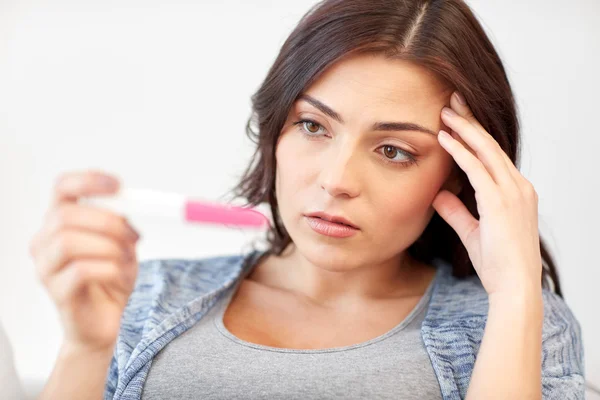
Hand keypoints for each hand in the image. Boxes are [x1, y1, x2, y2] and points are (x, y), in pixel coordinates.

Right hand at [29, 170, 139, 351]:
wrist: (107, 323)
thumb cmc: (112, 279)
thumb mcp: (123, 243)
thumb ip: (122, 221)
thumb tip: (134, 203)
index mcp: (61, 222)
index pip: (62, 188)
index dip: (88, 181)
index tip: (118, 185)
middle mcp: (45, 242)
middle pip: (65, 215)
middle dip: (106, 222)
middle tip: (133, 235)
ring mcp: (47, 268)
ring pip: (68, 242)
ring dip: (109, 248)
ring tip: (127, 261)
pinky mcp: (57, 293)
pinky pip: (81, 271)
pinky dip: (110, 270)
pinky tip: (121, 278)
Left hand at [432, 91, 541, 297]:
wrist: (514, 287)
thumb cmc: (498, 265)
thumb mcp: (472, 232)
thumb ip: (456, 211)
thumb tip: (438, 194)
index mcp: (516, 193)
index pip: (493, 156)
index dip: (474, 135)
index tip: (457, 119)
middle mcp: (518, 187)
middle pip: (491, 144)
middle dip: (471, 120)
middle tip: (452, 100)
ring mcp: (512, 192)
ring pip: (486, 149)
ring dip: (464, 128)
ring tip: (445, 110)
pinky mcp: (500, 201)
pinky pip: (476, 168)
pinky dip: (459, 150)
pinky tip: (444, 137)